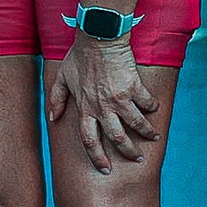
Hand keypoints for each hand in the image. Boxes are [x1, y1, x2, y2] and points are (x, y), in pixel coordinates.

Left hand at [45, 32, 159, 174]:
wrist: (99, 38)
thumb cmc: (79, 56)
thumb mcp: (62, 78)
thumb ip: (56, 99)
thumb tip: (52, 118)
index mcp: (85, 108)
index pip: (89, 140)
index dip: (96, 157)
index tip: (105, 169)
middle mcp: (103, 107)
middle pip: (116, 137)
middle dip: (128, 151)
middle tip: (136, 158)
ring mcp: (120, 98)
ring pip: (136, 124)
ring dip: (147, 133)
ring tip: (153, 137)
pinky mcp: (134, 87)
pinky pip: (147, 103)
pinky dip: (152, 107)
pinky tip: (154, 109)